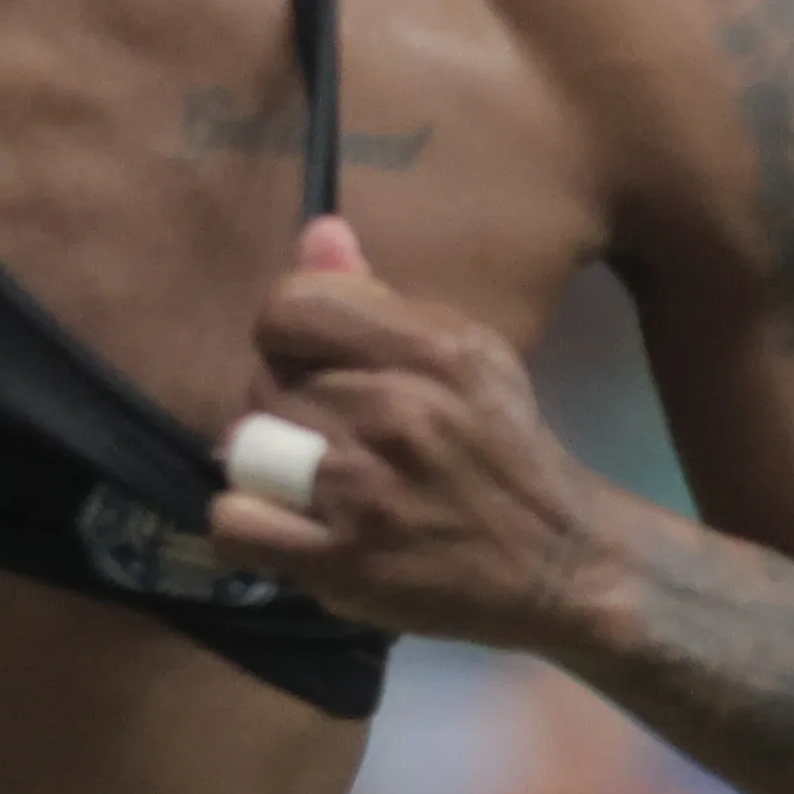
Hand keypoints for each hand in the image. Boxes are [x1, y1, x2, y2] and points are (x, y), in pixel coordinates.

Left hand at [204, 219, 632, 651]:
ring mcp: (365, 490)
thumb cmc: (503, 447)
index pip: (290, 307)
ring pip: (245, 446)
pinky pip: (235, 523)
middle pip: (265, 380)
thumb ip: (379, 297)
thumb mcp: (465, 355)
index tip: (309, 360)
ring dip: (266, 464)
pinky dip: (246, 523)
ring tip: (306, 478)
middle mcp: (393, 411)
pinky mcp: (345, 563)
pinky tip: (283, 523)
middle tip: (325, 432)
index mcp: (429, 349)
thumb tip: (317, 230)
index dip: (285, 332)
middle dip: (284, 404)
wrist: (558, 561)